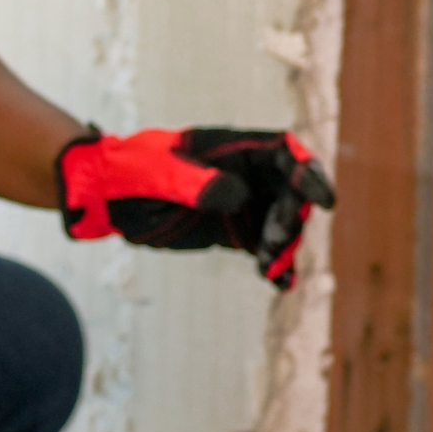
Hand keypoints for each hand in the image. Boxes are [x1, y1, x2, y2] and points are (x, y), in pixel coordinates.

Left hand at [56, 127, 335, 288]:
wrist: (107, 197)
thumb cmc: (129, 172)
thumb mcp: (155, 173)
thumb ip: (193, 181)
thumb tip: (237, 195)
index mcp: (232, 148)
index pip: (284, 154)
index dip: (310, 173)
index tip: (324, 200)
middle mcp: (245, 174)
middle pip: (291, 193)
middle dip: (292, 218)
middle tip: (273, 243)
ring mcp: (243, 204)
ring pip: (282, 223)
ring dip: (284, 246)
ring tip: (269, 268)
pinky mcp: (234, 231)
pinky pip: (264, 247)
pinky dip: (276, 265)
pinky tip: (281, 283)